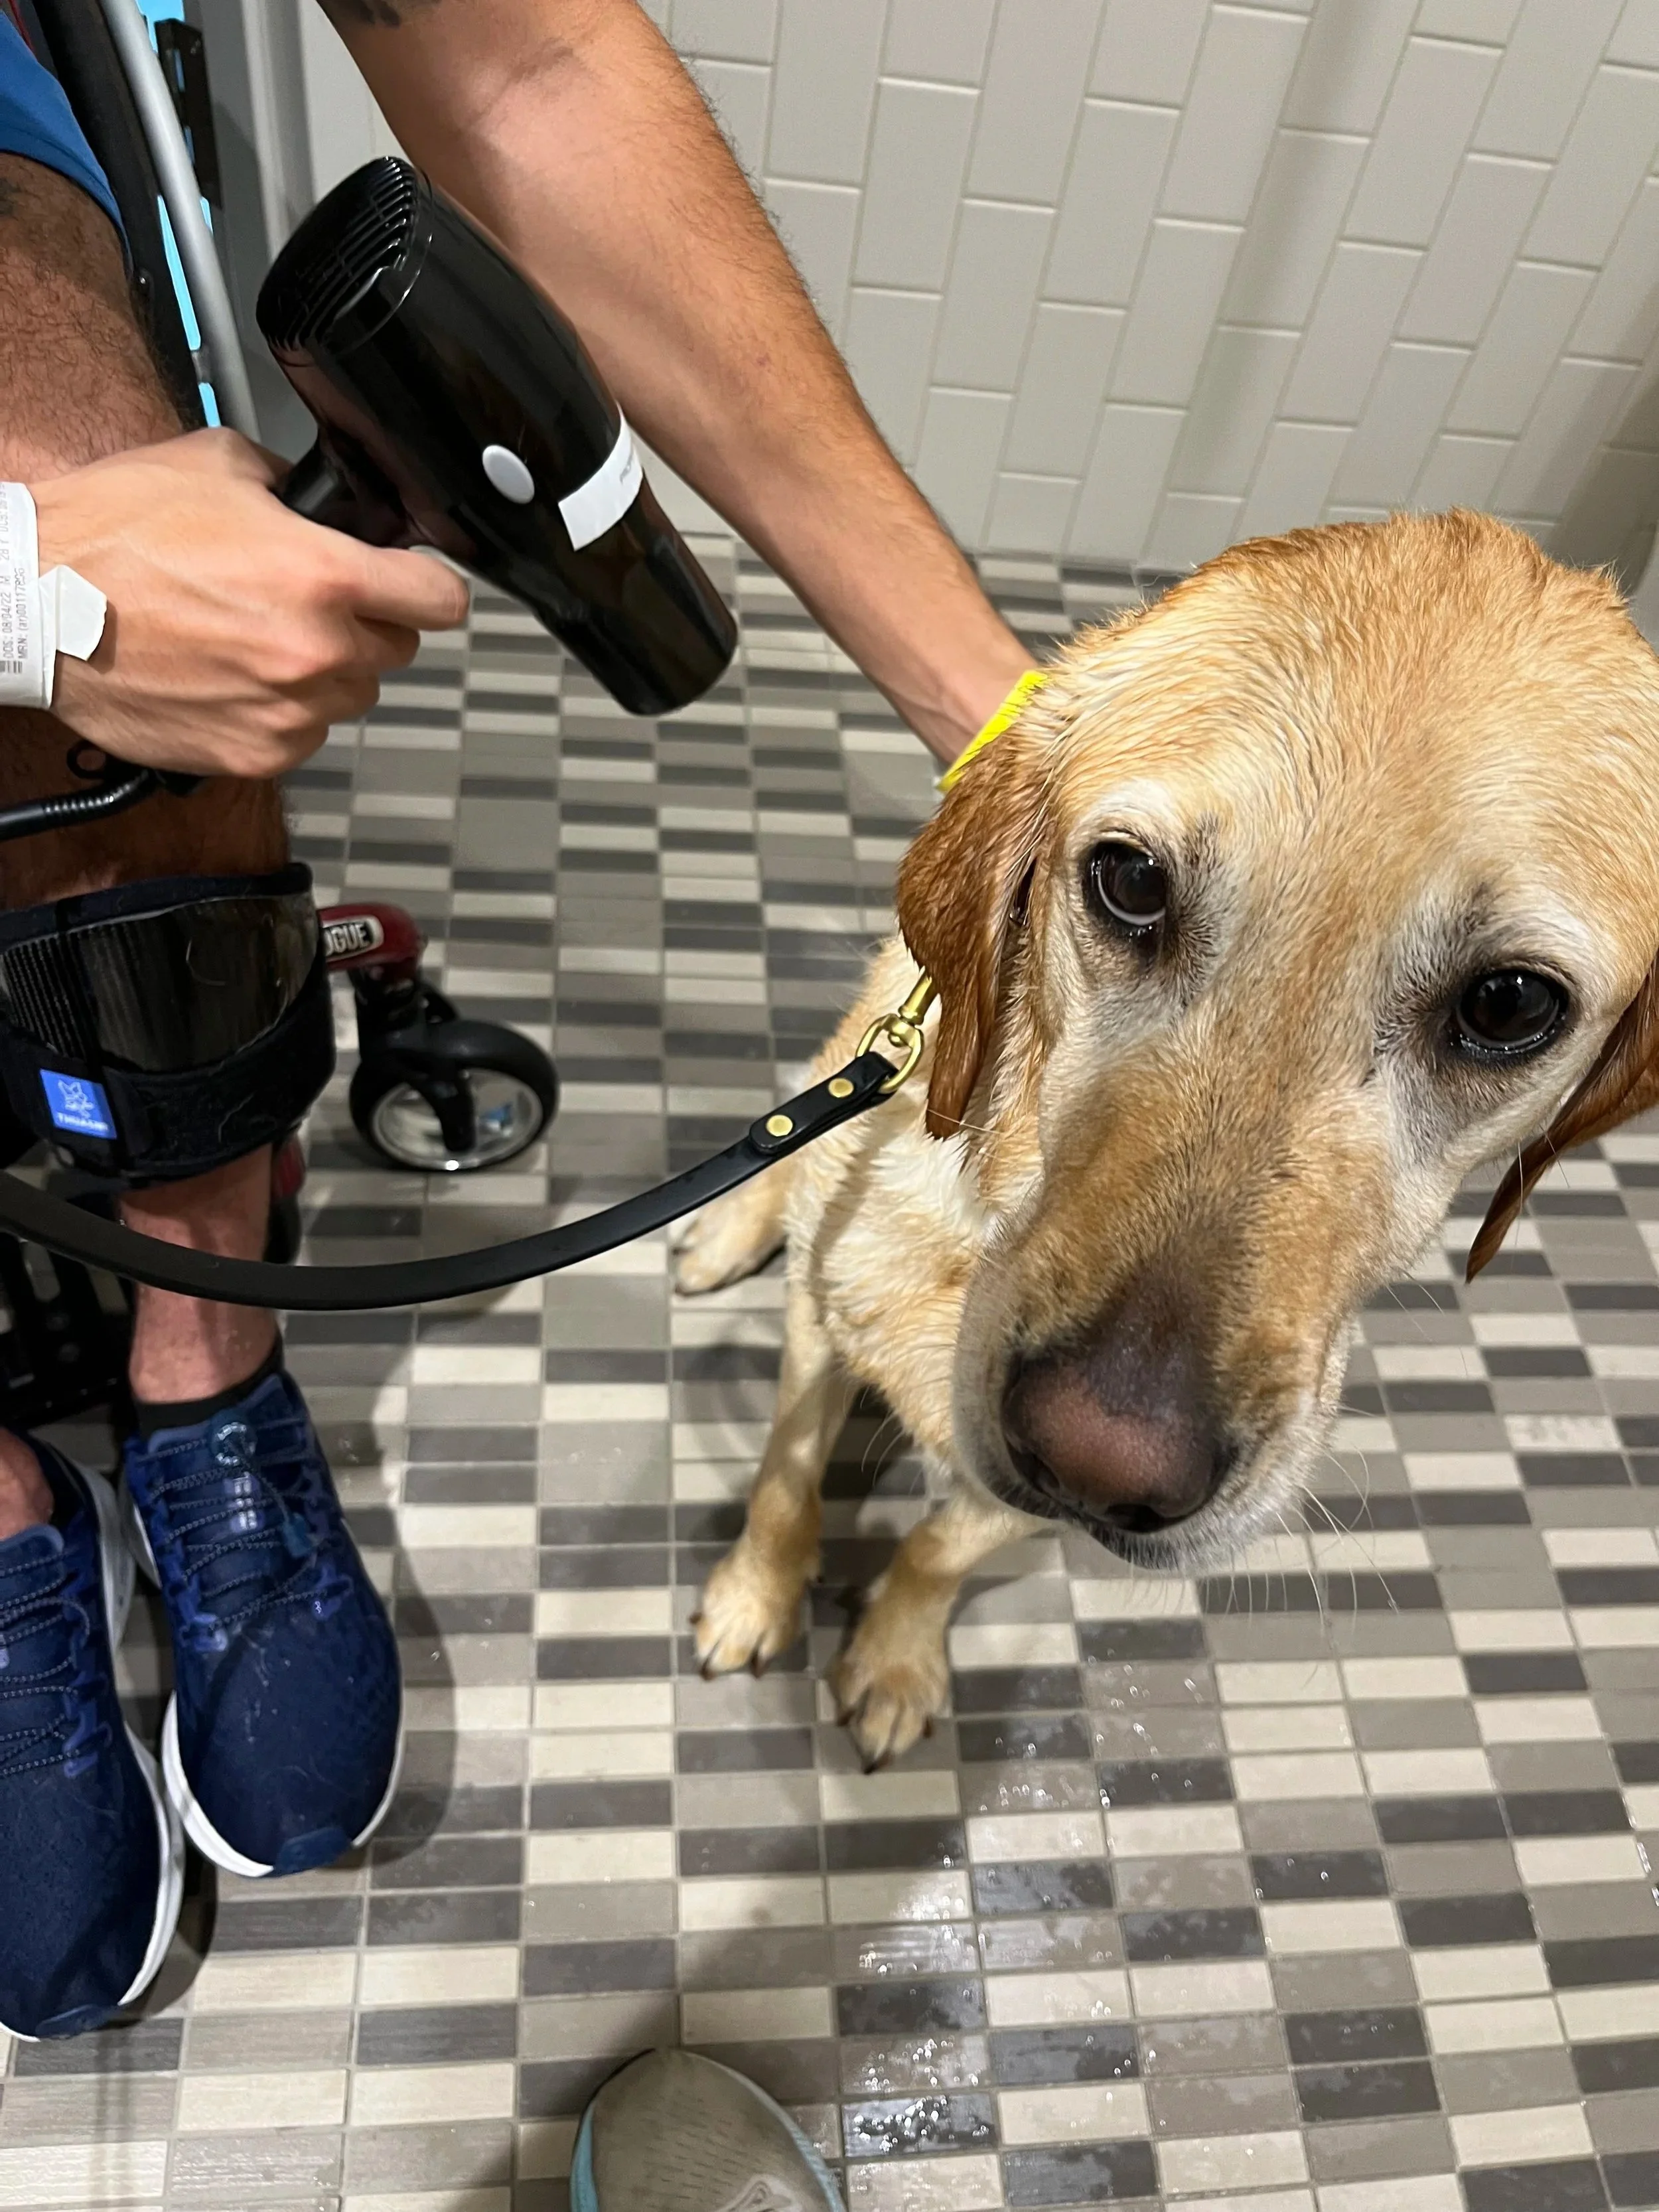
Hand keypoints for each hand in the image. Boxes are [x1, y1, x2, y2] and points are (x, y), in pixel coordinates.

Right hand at [32, 427, 468, 777]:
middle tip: (304, 601)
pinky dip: (279, 711)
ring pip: (349, 696)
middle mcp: (316, 652)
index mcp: (323, 577)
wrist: (35, 606)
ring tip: (252, 637)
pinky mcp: (252, 755)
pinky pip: (301, 735)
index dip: (428, 584)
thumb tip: (328, 506)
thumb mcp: (218, 466)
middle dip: (363, 623)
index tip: (416, 583)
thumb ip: (294, 489)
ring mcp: (287, 713)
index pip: (441, 600)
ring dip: (320, 671)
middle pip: (396, 650)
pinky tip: (230, 675)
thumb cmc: (110, 537)